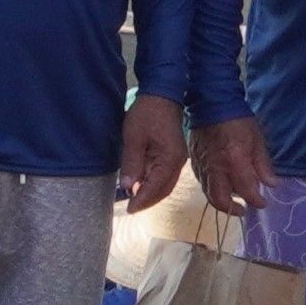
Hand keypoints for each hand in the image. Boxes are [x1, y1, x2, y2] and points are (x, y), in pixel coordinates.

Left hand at [114, 94, 187, 215]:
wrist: (162, 95)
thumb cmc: (147, 114)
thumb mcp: (133, 138)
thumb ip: (132, 164)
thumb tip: (127, 187)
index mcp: (170, 160)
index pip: (156, 187)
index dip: (142, 200)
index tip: (129, 209)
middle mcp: (178, 162)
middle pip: (164, 189)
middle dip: (148, 200)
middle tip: (131, 208)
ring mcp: (177, 159)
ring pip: (166, 184)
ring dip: (151, 193)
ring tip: (135, 200)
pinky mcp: (173, 154)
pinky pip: (165, 175)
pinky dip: (154, 183)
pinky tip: (142, 184)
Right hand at [195, 115, 270, 218]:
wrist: (212, 104)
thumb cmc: (239, 121)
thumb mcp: (257, 141)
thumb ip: (263, 165)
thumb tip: (272, 184)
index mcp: (235, 162)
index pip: (246, 191)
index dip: (256, 200)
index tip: (263, 203)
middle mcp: (216, 168)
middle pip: (220, 200)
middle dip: (232, 209)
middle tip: (243, 210)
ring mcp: (203, 166)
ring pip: (208, 193)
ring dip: (221, 201)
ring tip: (232, 202)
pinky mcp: (194, 161)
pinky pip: (202, 182)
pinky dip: (211, 188)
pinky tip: (219, 185)